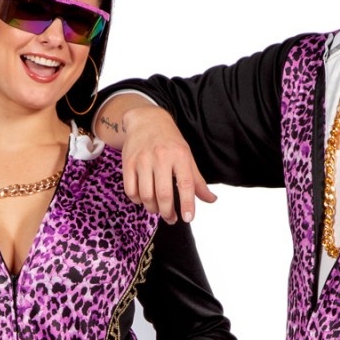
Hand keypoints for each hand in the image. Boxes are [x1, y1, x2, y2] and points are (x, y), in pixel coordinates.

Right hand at [107, 102, 216, 223]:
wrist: (146, 120)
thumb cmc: (170, 142)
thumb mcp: (187, 157)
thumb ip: (198, 181)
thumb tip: (211, 199)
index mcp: (180, 155)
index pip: (186, 184)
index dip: (187, 204)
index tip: (188, 218)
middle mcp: (161, 157)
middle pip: (164, 194)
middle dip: (168, 212)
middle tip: (171, 218)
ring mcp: (142, 160)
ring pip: (146, 195)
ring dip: (153, 209)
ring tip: (158, 209)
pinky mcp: (128, 163)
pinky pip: (131, 191)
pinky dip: (138, 201)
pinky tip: (144, 199)